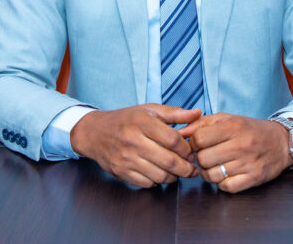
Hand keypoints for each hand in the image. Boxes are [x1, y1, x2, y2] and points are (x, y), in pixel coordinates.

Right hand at [70, 104, 200, 187]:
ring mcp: (126, 159)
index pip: (173, 140)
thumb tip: (198, 113)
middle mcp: (134, 141)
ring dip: (174, 176)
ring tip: (177, 171)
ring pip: (160, 175)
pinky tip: (160, 173)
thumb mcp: (149, 110)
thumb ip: (175, 113)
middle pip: (169, 161)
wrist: (95, 132)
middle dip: (185, 168)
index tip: (190, 150)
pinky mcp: (122, 172)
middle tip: (191, 167)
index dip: (186, 148)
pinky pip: (147, 183)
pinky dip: (158, 181)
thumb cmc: (126, 119)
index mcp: (143, 122)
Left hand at [178, 113, 291, 192]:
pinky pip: (226, 187)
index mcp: (233, 127)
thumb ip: (201, 123)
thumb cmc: (248, 129)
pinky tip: (225, 174)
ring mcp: (248, 164)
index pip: (199, 138)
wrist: (280, 142)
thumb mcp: (226, 119)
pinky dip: (222, 183)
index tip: (197, 144)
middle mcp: (241, 145)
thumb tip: (180, 132)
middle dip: (200, 158)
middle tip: (206, 155)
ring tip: (215, 164)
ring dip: (209, 172)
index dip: (193, 143)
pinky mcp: (254, 179)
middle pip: (203, 159)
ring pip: (212, 175)